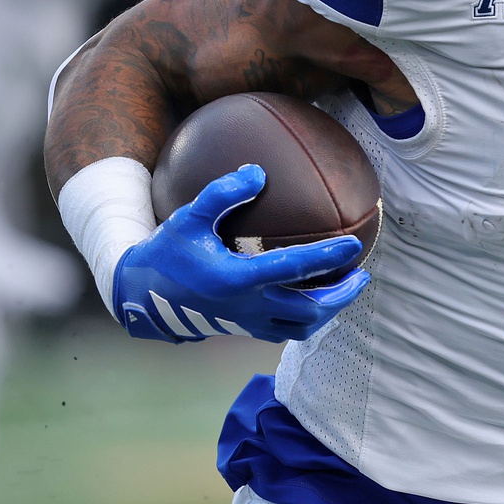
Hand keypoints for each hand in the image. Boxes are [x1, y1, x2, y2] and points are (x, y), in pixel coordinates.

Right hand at [113, 164, 368, 343]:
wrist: (141, 297)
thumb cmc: (167, 253)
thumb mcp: (188, 217)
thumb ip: (222, 193)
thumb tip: (258, 172)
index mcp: (236, 279)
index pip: (293, 269)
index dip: (327, 258)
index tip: (354, 245)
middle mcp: (247, 306)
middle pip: (309, 310)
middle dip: (341, 295)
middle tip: (361, 274)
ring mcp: (246, 323)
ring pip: (301, 327)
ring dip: (328, 312)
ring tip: (345, 290)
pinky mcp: (243, 329)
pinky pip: (284, 330)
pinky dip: (306, 318)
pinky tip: (313, 299)